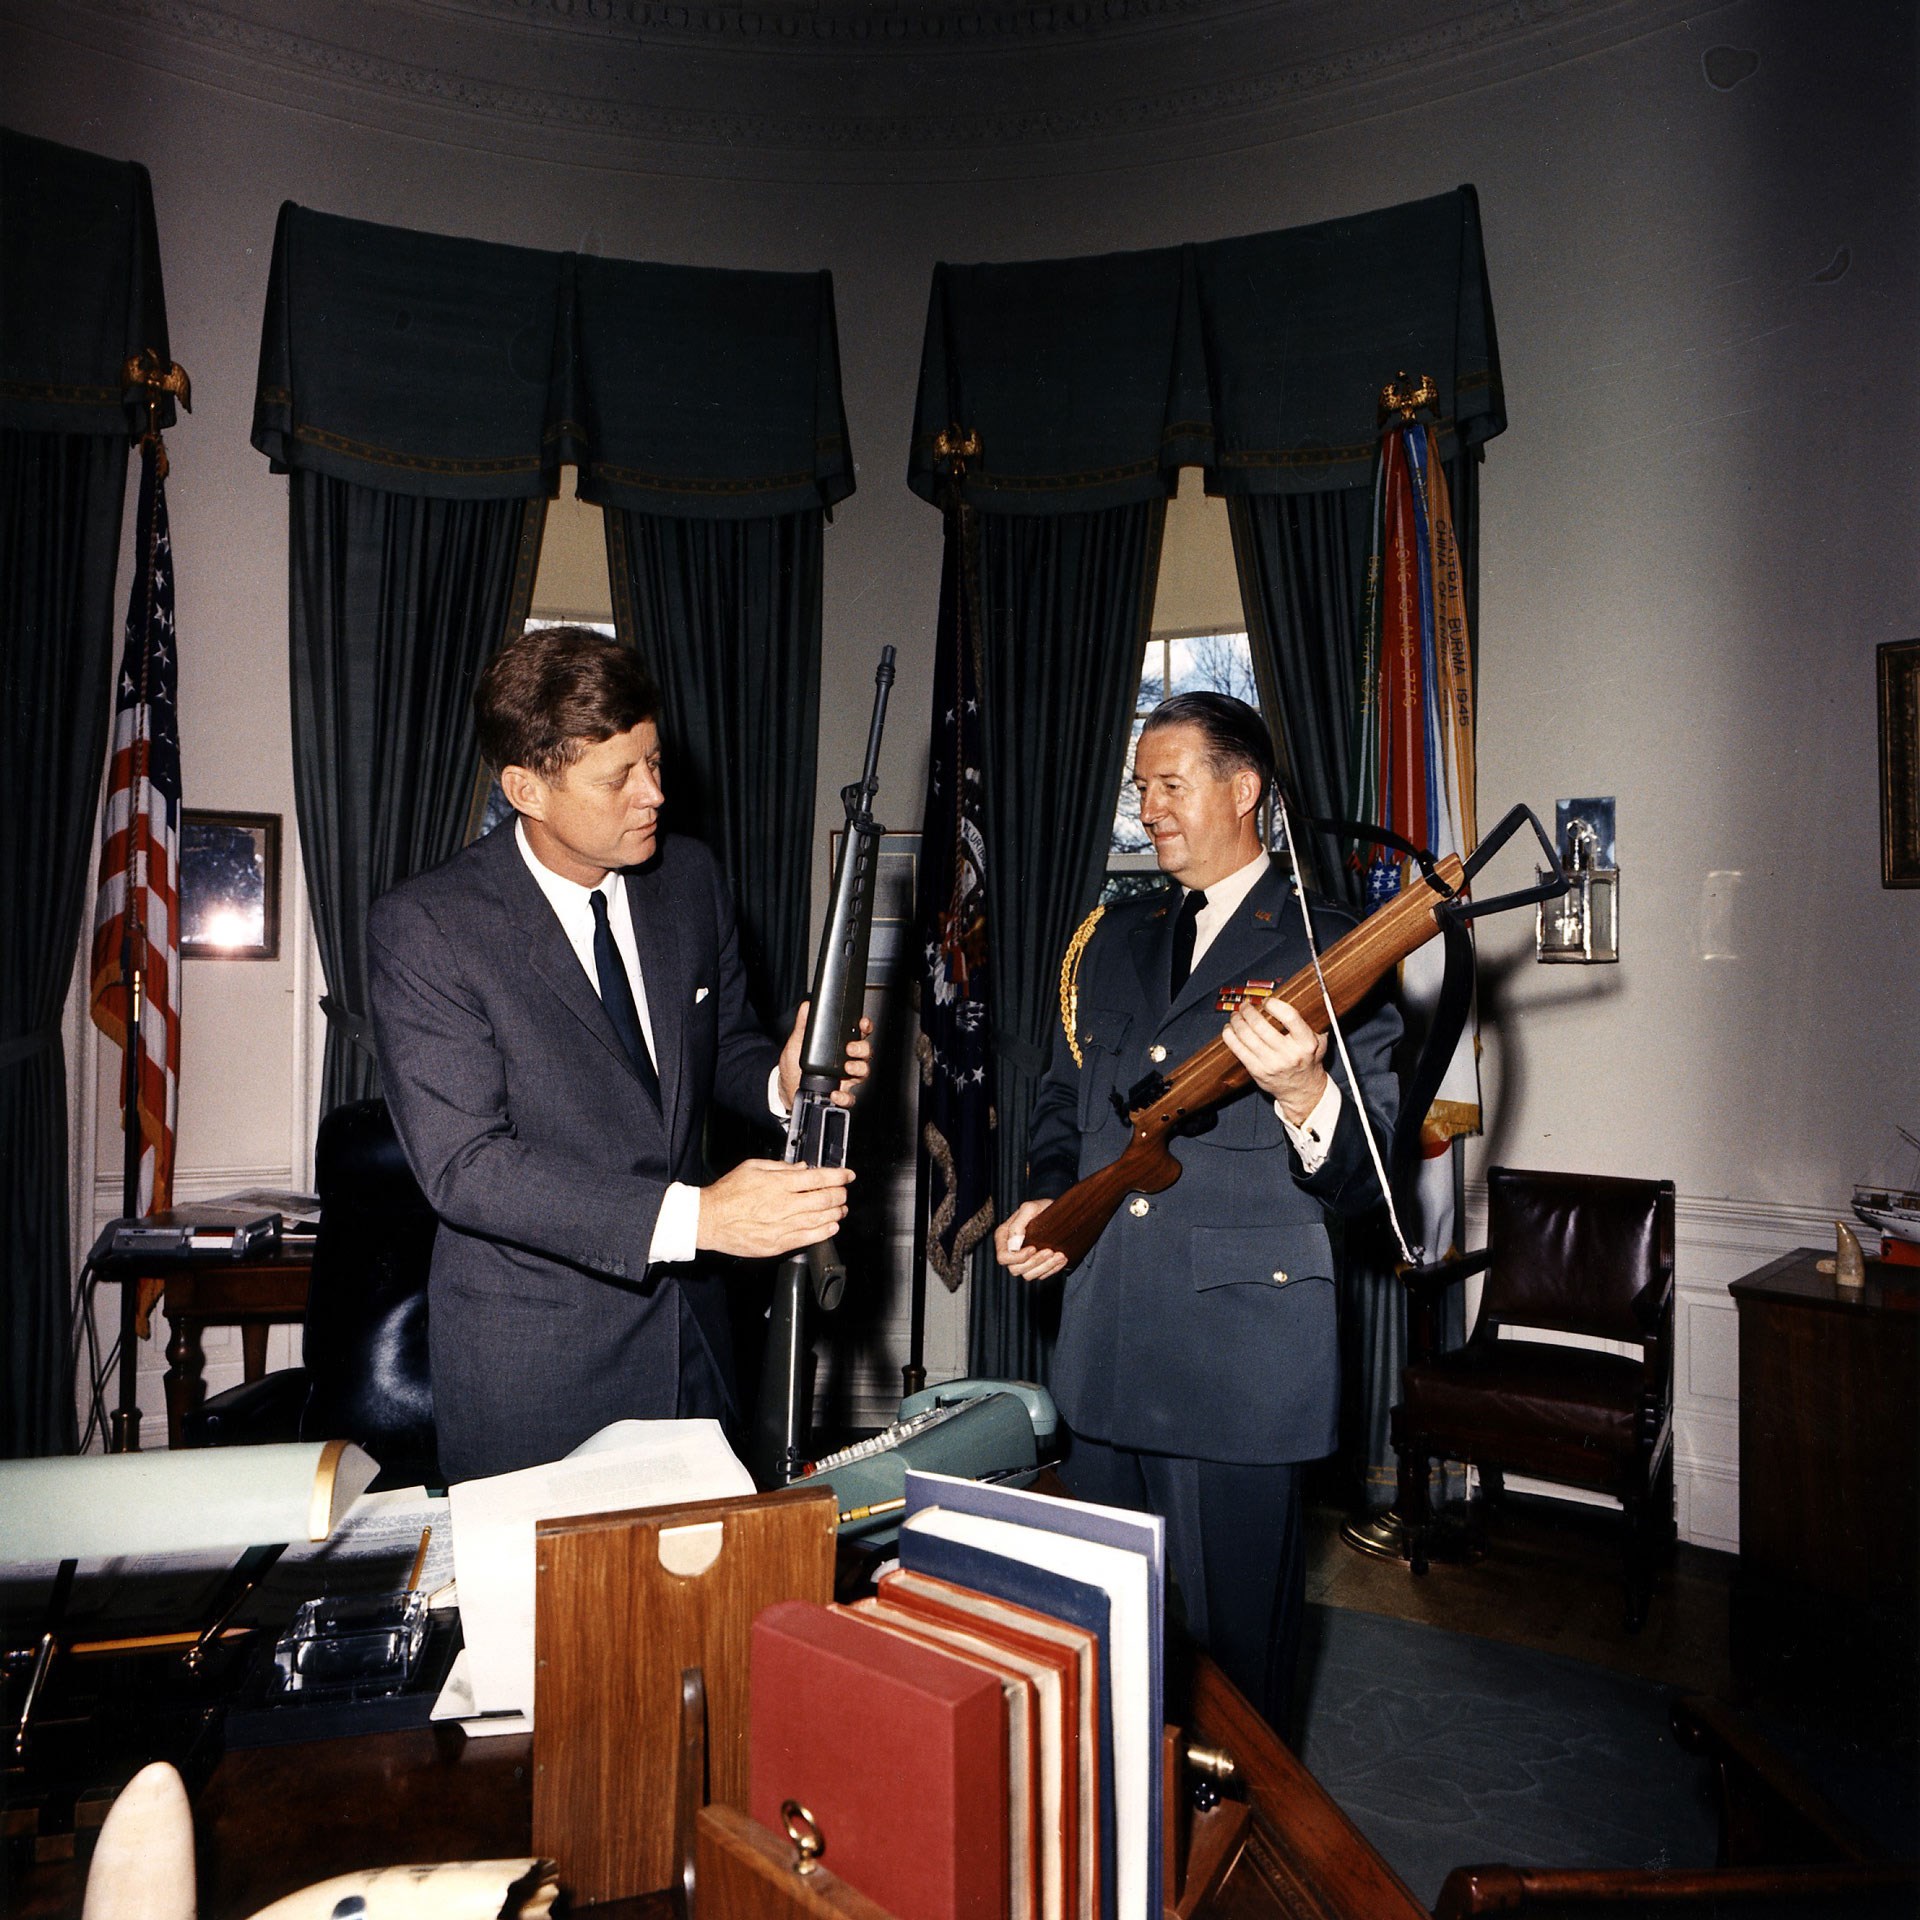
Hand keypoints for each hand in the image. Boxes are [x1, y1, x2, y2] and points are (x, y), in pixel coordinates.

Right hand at [697, 1159, 854, 1258]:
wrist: (708, 1219)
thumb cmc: (727, 1193)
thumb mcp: (753, 1167)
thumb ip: (780, 1166)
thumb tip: (802, 1168)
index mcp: (778, 1183)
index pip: (818, 1178)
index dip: (838, 1176)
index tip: (848, 1175)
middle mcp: (783, 1204)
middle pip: (824, 1199)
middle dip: (840, 1194)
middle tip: (845, 1192)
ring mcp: (782, 1226)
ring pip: (819, 1219)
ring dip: (836, 1213)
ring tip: (841, 1209)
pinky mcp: (777, 1244)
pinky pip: (807, 1238)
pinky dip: (824, 1232)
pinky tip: (831, 1227)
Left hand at [777, 1003, 873, 1111]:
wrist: (786, 1090)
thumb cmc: (793, 1066)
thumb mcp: (796, 1043)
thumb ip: (803, 1025)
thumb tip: (806, 1007)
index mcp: (837, 1047)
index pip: (858, 1033)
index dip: (865, 1026)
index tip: (863, 1023)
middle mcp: (845, 1061)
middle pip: (865, 1052)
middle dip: (863, 1047)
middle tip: (850, 1047)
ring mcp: (845, 1079)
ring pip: (863, 1072)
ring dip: (859, 1068)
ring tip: (847, 1067)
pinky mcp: (840, 1095)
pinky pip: (850, 1098)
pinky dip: (845, 1097)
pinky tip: (835, 1093)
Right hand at [995, 1198, 1067, 1281]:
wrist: (1058, 1213)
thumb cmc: (1041, 1208)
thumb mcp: (1030, 1209)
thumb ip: (1017, 1225)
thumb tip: (1012, 1246)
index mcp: (1004, 1237)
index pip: (1003, 1257)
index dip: (1017, 1257)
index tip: (1033, 1248)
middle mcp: (1011, 1251)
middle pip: (1015, 1269)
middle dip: (1035, 1262)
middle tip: (1050, 1251)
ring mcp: (1023, 1260)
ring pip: (1028, 1275)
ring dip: (1045, 1266)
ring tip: (1059, 1255)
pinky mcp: (1036, 1266)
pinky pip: (1041, 1275)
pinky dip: (1052, 1269)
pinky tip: (1061, 1258)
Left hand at [1221, 994, 1328, 1124]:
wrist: (1302, 1090)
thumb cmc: (1309, 1060)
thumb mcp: (1319, 1041)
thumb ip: (1312, 1021)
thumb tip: (1301, 995)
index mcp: (1306, 1043)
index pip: (1290, 1017)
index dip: (1274, 1004)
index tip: (1267, 1001)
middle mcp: (1289, 1054)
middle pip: (1261, 1026)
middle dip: (1249, 1011)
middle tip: (1245, 1005)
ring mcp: (1271, 1064)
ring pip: (1246, 1036)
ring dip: (1237, 1021)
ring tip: (1236, 1015)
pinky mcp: (1257, 1071)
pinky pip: (1238, 1050)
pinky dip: (1230, 1036)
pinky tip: (1229, 1028)